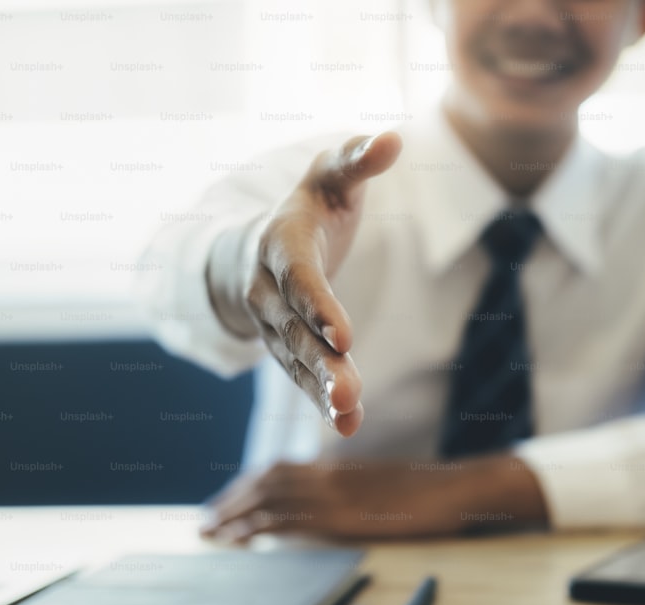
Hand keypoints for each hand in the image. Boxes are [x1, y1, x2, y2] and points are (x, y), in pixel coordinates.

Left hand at [200, 455, 548, 540]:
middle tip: (207, 521)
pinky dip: (259, 526)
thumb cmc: (426, 491)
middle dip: (232, 500)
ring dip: (235, 513)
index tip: (227, 501)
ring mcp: (335, 494)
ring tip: (211, 532)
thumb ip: (349, 490)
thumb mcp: (381, 485)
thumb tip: (326, 503)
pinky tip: (242, 538)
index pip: (279, 470)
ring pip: (270, 497)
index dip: (248, 485)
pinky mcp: (343, 516)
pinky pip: (289, 518)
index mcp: (337, 468)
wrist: (455, 488)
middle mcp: (329, 475)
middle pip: (266, 480)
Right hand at [206, 132, 402, 436]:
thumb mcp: (329, 178)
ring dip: (320, 390)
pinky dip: (321, 402)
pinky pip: (301, 376)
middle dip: (320, 362)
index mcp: (281, 243)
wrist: (251, 249)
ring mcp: (272, 323)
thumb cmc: (307, 207)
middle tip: (348, 393)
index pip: (298, 277)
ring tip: (348, 416)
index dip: (317, 305)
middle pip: (294, 330)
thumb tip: (393, 138)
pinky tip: (347, 425)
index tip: (344, 336)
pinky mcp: (284, 347)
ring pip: (295, 360)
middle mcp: (268, 289)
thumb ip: (358, 160)